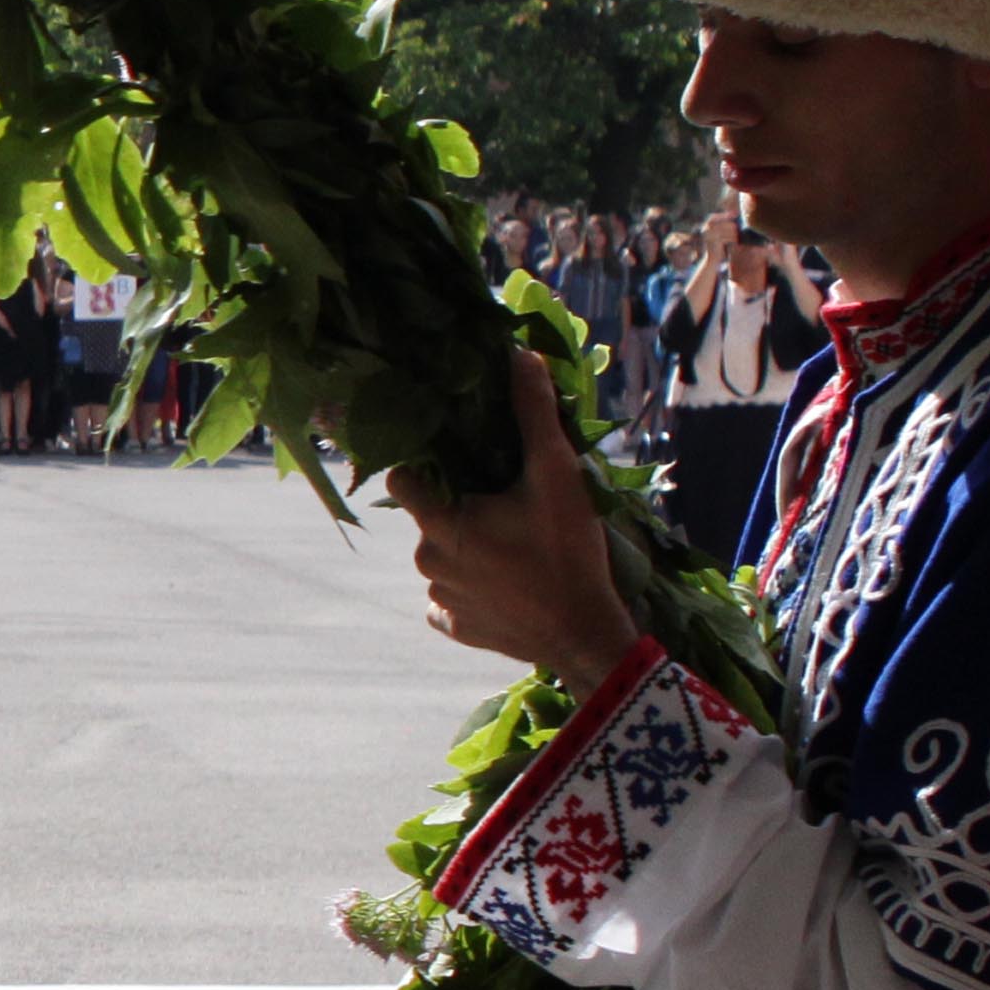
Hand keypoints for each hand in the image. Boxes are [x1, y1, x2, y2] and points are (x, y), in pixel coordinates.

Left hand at [393, 370, 639, 685]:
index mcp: (441, 522)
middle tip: (506, 507)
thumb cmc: (569, 551)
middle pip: (428, 518)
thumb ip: (533, 414)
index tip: (458, 464)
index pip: (403, 480)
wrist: (586, 634)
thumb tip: (518, 354)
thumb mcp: (557, 475)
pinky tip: (507, 584)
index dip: (425, 467)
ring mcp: (439, 598)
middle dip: (459, 509)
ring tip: (515, 548)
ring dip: (468, 549)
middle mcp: (427, 561)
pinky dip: (473, 588)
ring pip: (441, 557)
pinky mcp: (454, 627)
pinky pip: (451, 597)